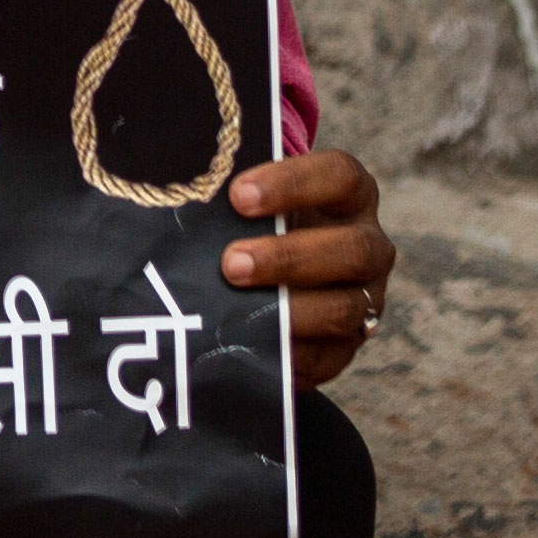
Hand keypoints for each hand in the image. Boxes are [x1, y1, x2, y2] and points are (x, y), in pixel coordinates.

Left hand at [217, 147, 396, 389]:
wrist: (271, 273)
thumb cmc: (254, 223)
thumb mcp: (249, 199)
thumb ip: (226, 191)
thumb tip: (170, 182)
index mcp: (350, 197)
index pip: (340, 177)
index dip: (294, 184)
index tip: (238, 195)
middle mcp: (367, 246)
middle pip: (353, 250)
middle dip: (290, 258)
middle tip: (231, 263)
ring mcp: (363, 300)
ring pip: (344, 309)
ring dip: (290, 311)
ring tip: (237, 310)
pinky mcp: (344, 348)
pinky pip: (325, 359)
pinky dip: (286, 355)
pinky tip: (248, 345)